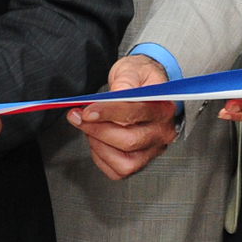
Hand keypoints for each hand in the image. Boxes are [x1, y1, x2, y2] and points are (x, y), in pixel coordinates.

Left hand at [66, 55, 177, 179]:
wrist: (144, 88)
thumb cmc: (139, 80)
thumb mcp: (132, 70)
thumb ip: (125, 80)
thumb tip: (116, 94)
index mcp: (162, 109)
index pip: (135, 114)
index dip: (108, 114)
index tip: (87, 112)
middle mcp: (161, 132)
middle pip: (129, 141)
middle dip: (97, 130)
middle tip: (78, 117)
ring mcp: (152, 150)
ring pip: (125, 162)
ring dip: (99, 145)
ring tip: (88, 127)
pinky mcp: (141, 161)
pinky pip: (119, 171)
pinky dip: (101, 157)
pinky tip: (96, 140)